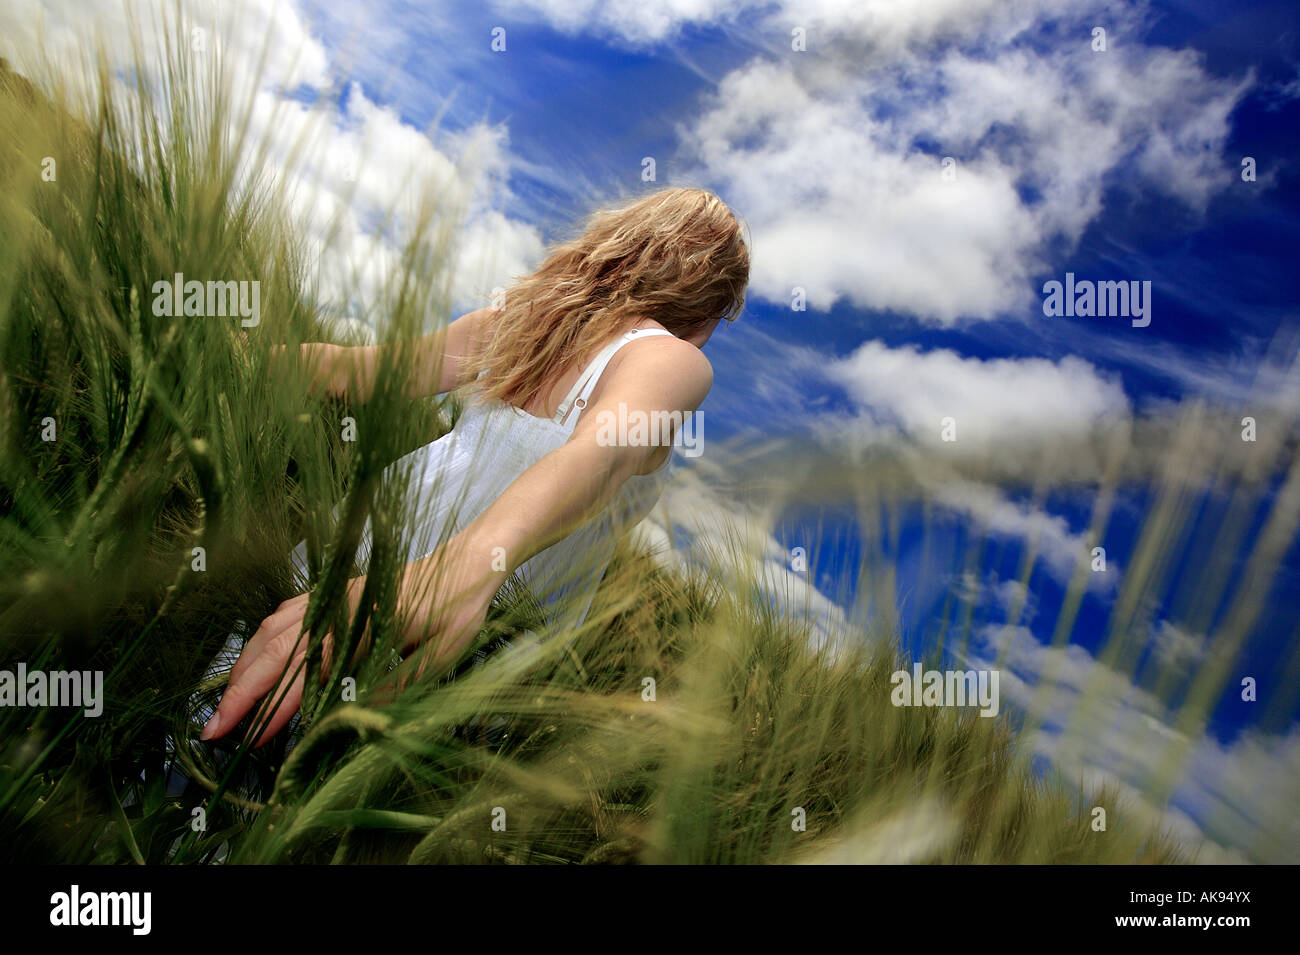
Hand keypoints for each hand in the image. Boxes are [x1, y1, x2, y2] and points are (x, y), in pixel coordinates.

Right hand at [202, 535, 505, 745]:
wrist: (470, 562)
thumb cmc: (460, 608)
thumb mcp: (439, 656)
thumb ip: (395, 686)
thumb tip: (351, 720)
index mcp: (362, 622)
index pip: (304, 670)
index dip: (273, 706)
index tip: (249, 737)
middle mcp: (339, 605)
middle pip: (275, 649)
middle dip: (240, 691)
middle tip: (214, 729)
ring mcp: (335, 596)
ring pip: (274, 630)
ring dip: (246, 666)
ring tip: (227, 704)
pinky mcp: (338, 592)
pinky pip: (288, 615)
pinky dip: (265, 640)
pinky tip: (256, 659)